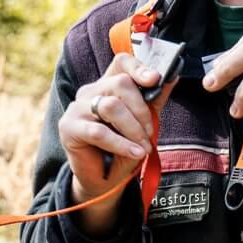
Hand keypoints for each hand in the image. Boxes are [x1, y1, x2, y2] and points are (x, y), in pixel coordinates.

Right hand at [59, 54, 176, 224]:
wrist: (104, 179)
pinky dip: (121, 144)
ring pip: (111, 106)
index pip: (121, 62)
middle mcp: (90, 91)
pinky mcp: (69, 128)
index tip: (155, 79)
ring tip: (143, 147)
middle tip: (150, 132)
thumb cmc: (123, 147)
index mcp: (108, 85)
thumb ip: (154, 99)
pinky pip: (99, 132)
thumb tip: (172, 76)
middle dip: (141, 109)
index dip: (139, 67)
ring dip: (133, 129)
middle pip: (120, 83)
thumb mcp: (143, 122)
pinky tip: (135, 153)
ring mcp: (77, 108)